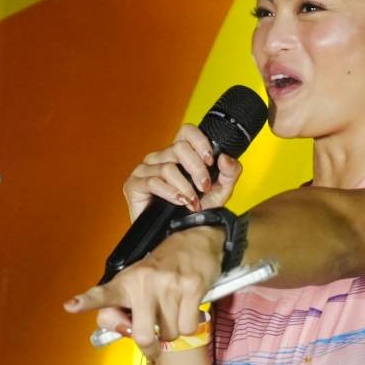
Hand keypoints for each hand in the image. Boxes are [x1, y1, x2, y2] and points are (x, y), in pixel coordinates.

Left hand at [66, 223, 222, 354]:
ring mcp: (170, 286)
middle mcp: (144, 283)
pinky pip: (189, 327)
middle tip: (153, 346)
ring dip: (172, 331)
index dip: (86, 301)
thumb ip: (122, 312)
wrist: (193, 242)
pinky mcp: (192, 288)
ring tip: (173, 312)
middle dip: (150, 348)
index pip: (103, 293)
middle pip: (142, 335)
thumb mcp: (135, 284)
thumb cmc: (159, 270)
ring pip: (170, 334)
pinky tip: (187, 309)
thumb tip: (127, 334)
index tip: (71, 306)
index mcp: (125, 283)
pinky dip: (188, 325)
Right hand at [121, 126, 236, 219]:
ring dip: (185, 187)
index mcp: (179, 153)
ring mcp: (145, 169)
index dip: (200, 142)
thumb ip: (229, 172)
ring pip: (168, 167)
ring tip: (192, 201)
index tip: (211, 160)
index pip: (187, 131)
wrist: (179, 233)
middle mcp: (161, 157)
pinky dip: (170, 193)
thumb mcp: (220, 190)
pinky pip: (152, 181)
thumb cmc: (196, 210)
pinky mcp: (134, 184)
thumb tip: (225, 157)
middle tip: (204, 187)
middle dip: (197, 169)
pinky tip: (178, 201)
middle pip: (179, 148)